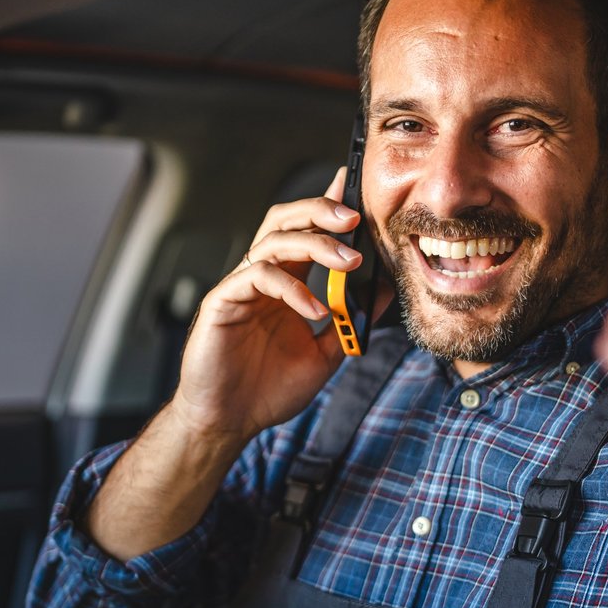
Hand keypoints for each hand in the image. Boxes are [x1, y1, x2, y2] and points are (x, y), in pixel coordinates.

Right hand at [171, 168, 377, 445]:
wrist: (231, 421)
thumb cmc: (271, 388)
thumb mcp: (327, 352)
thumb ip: (351, 319)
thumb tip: (384, 289)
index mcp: (285, 282)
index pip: (307, 232)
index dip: (328, 205)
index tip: (354, 186)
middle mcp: (262, 277)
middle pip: (287, 221)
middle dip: (321, 211)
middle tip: (355, 217)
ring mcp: (241, 286)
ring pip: (274, 240)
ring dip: (315, 244)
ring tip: (348, 262)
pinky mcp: (223, 301)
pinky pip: (258, 277)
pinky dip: (292, 288)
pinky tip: (315, 310)